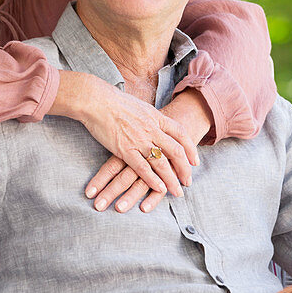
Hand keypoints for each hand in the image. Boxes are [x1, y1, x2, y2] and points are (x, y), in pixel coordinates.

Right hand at [52, 72, 198, 206]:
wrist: (96, 100)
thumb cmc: (114, 101)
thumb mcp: (139, 106)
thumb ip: (149, 117)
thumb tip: (155, 122)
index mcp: (156, 117)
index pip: (181, 133)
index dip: (190, 148)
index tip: (194, 161)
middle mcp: (152, 129)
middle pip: (176, 151)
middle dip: (185, 169)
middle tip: (188, 182)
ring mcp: (139, 140)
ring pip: (162, 163)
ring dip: (172, 180)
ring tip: (177, 192)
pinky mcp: (125, 149)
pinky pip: (143, 168)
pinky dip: (153, 180)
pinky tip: (159, 189)